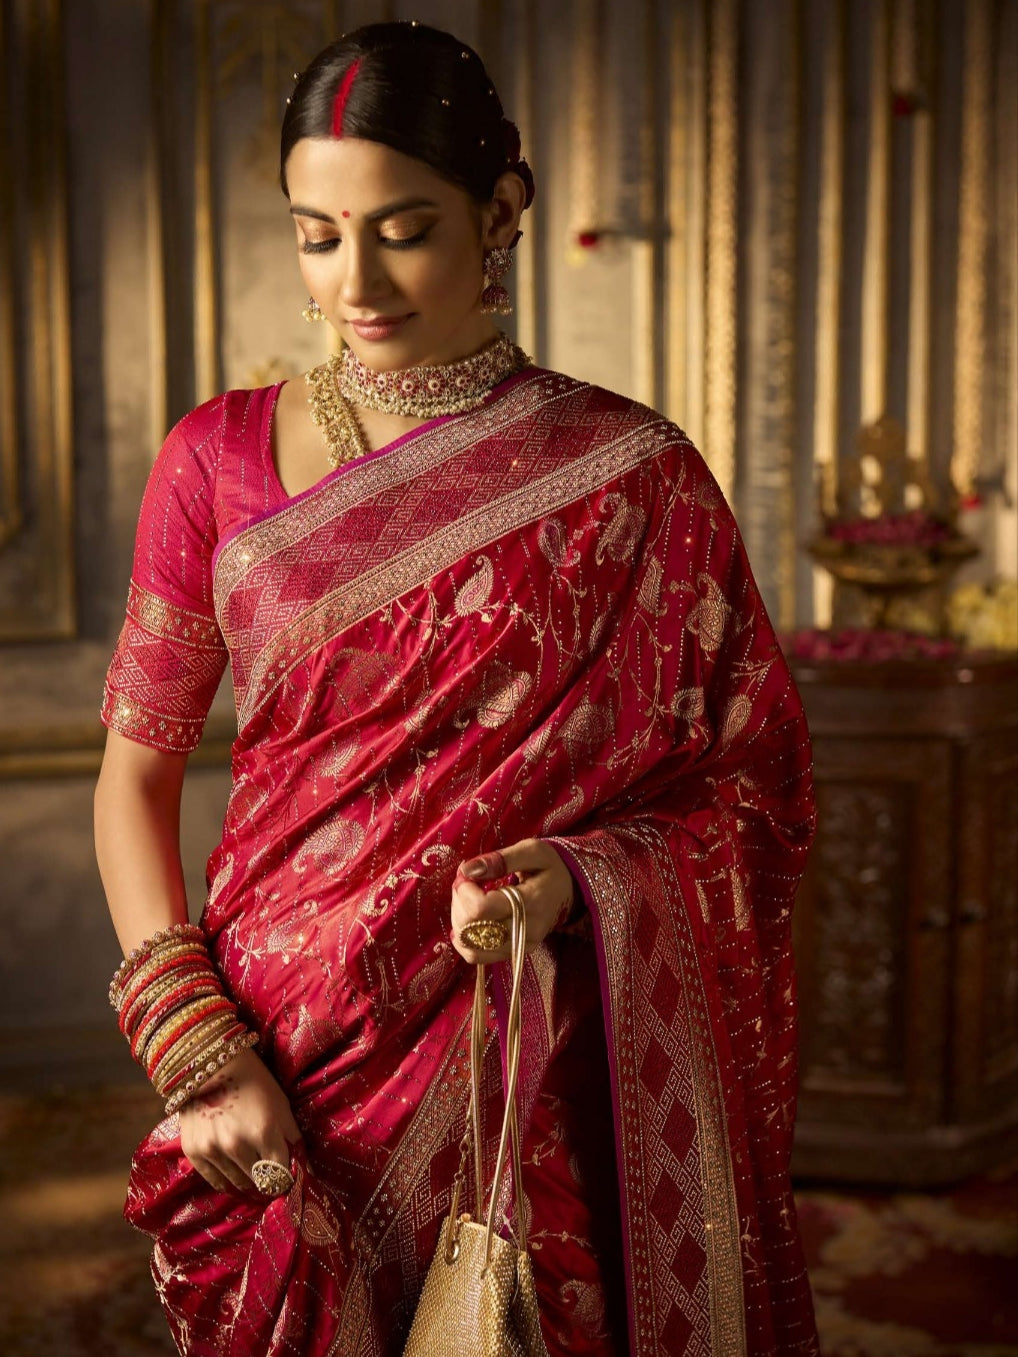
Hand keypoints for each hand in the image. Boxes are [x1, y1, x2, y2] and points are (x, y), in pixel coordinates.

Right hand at [178, 1047, 301, 1195]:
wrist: (213, 1066)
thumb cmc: (254, 1083)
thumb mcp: (281, 1105)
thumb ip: (292, 1139)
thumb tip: (305, 1170)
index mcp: (263, 1131)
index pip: (281, 1173)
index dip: (287, 1177)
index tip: (288, 1178)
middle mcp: (236, 1144)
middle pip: (260, 1181)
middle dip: (269, 1181)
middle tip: (271, 1178)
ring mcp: (212, 1149)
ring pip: (239, 1185)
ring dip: (250, 1183)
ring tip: (255, 1178)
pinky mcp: (193, 1151)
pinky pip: (216, 1182)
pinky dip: (228, 1183)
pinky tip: (236, 1178)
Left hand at [450, 838, 578, 963]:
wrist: (571, 889)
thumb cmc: (550, 867)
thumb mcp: (531, 851)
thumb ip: (499, 859)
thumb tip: (467, 870)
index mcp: (532, 902)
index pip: (481, 908)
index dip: (463, 891)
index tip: (466, 874)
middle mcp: (526, 931)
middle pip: (472, 930)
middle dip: (459, 903)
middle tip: (466, 882)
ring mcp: (521, 946)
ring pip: (470, 946)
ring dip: (459, 921)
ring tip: (469, 899)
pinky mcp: (515, 952)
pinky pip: (477, 956)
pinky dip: (464, 938)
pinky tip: (467, 919)